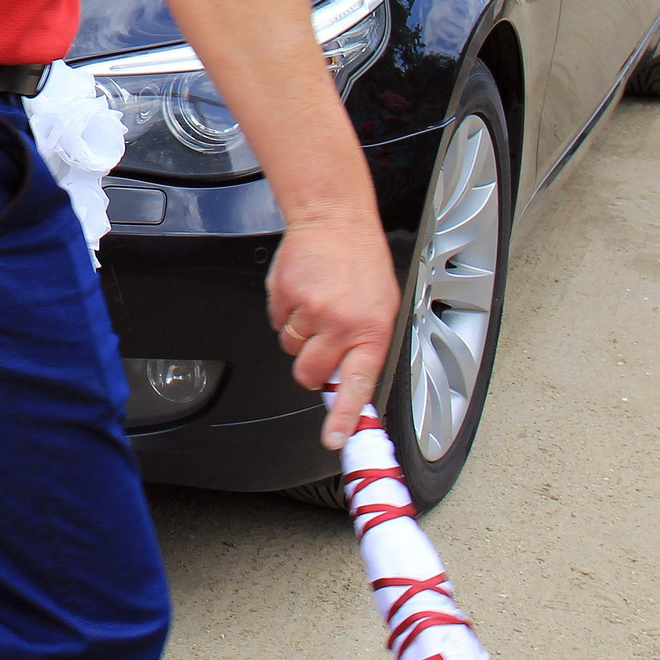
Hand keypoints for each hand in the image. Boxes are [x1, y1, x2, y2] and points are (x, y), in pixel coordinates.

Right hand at [267, 213, 401, 448]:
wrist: (334, 219)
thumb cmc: (361, 262)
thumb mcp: (382, 305)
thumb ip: (365, 343)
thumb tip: (349, 378)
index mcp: (371, 330)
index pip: (356, 385)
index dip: (342, 417)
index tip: (334, 440)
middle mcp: (340, 323)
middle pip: (309, 373)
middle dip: (310, 367)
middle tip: (318, 345)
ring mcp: (309, 310)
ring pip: (291, 346)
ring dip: (299, 332)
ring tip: (316, 303)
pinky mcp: (283, 296)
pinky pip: (276, 321)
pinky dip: (285, 311)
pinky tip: (302, 291)